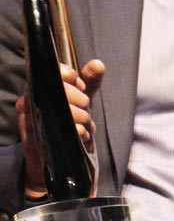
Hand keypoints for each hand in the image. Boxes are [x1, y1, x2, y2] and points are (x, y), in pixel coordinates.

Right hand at [17, 59, 102, 195]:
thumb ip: (89, 82)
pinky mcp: (33, 138)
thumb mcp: (79, 100)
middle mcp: (30, 99)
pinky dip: (76, 132)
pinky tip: (81, 133)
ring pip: (60, 111)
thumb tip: (98, 64)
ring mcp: (29, 118)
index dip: (71, 77)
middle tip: (85, 107)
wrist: (54, 156)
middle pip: (58, 90)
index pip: (53, 71)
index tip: (81, 86)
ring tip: (85, 123)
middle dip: (79, 99)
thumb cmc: (66, 121)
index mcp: (39, 86)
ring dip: (80, 117)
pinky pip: (57, 131)